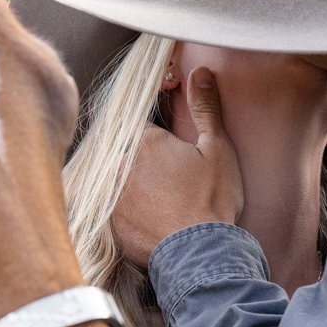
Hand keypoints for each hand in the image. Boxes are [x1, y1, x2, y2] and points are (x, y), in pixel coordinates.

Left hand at [112, 67, 243, 266]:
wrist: (200, 254)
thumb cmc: (212, 200)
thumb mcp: (218, 149)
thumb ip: (206, 108)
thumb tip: (200, 72)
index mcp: (145, 140)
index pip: (144, 130)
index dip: (160, 142)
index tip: (175, 159)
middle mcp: (120, 164)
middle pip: (127, 155)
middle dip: (144, 166)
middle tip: (170, 187)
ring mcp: (110, 195)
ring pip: (117, 182)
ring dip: (132, 189)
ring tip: (159, 206)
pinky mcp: (108, 223)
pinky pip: (111, 211)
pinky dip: (124, 214)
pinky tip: (146, 222)